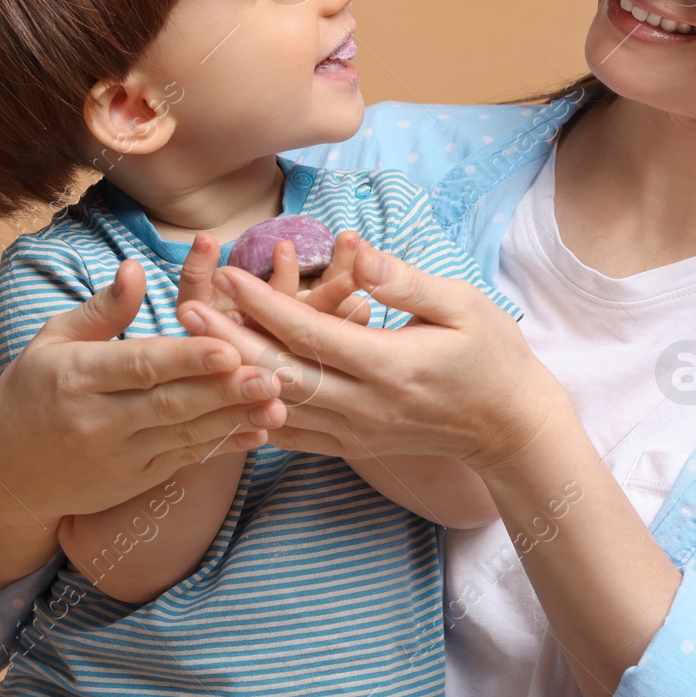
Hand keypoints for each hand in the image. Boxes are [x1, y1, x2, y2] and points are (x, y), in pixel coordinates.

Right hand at [0, 259, 287, 526]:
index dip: (186, 359)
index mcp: (76, 377)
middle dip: (226, 390)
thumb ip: (102, 310)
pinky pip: (186, 460)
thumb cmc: (31, 393)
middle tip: (274, 373)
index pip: (139, 366)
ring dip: (236, 419)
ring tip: (280, 402)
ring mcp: (119, 456)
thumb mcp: (52, 341)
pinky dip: (224, 447)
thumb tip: (136, 269)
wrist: (4, 476)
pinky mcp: (136, 480)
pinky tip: (259, 432)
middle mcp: (97, 420)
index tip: (228, 347)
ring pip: (186, 435)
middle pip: (170, 403)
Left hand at [177, 239, 570, 474]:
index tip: (228, 274)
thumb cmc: (493, 355)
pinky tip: (223, 398)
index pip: (312, 334)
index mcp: (391, 366)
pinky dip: (255, 416)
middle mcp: (366, 405)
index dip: (265, 305)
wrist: (510, 426)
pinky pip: (293, 436)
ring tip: (193, 348)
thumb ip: (406, 282)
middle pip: (281, 375)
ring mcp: (357, 432)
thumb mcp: (463, 306)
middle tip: (185, 310)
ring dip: (234, 379)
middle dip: (230, 341)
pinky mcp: (353, 445)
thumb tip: (358, 250)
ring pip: (280, 407)